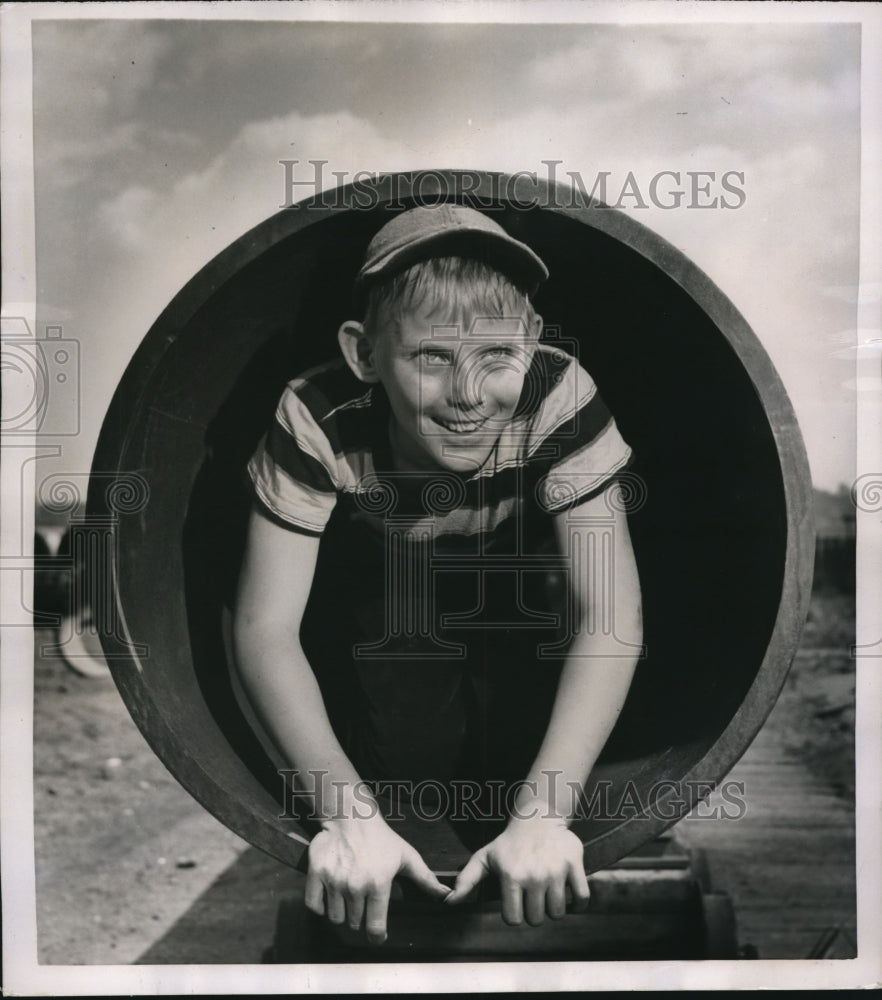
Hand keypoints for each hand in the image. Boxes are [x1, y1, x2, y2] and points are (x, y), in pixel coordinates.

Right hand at [305, 814, 449, 943]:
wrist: (351, 816)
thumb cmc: (382, 838)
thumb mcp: (407, 857)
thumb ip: (425, 880)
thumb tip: (447, 896)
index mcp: (379, 884)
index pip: (375, 927)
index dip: (377, 936)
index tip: (377, 935)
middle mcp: (355, 886)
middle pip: (354, 923)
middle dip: (360, 918)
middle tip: (363, 903)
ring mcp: (334, 881)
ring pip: (335, 918)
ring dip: (341, 913)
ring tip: (348, 898)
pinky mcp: (316, 874)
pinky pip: (314, 906)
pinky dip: (320, 906)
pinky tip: (330, 895)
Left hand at [445, 815, 589, 925]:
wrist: (537, 816)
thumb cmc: (509, 843)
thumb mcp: (485, 858)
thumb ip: (467, 881)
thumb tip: (449, 902)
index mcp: (510, 876)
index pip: (513, 919)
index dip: (514, 914)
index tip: (516, 902)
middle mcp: (533, 875)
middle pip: (536, 919)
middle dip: (534, 911)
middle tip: (532, 895)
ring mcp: (555, 871)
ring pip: (557, 912)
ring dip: (554, 907)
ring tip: (547, 892)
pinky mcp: (574, 865)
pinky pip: (581, 899)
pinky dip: (578, 903)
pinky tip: (568, 893)